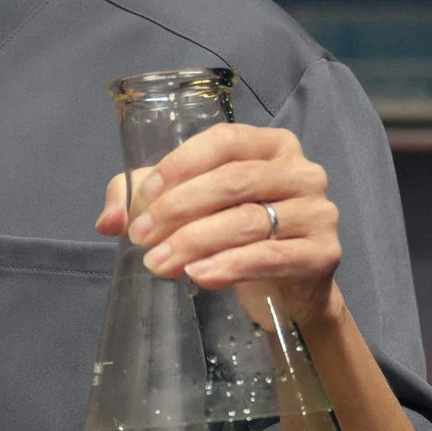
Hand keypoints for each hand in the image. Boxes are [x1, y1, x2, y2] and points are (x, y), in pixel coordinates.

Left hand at [94, 122, 341, 326]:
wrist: (286, 291)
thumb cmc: (234, 235)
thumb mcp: (187, 210)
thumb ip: (144, 201)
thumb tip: (108, 220)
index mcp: (271, 146)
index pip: (224, 140)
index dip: (181, 164)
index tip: (144, 196)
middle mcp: (301, 171)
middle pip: (232, 182)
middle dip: (178, 209)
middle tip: (141, 237)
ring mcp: (318, 211)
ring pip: (247, 220)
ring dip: (194, 242)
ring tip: (157, 263)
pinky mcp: (324, 253)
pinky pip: (270, 256)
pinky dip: (228, 266)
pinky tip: (198, 275)